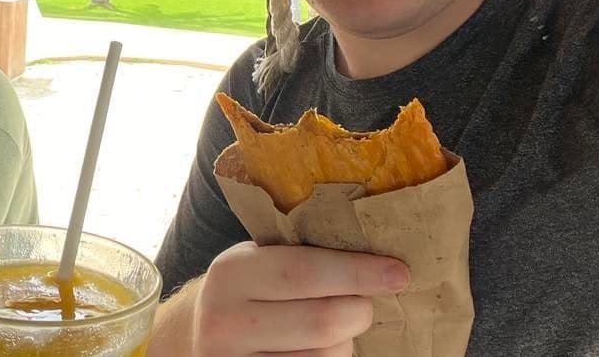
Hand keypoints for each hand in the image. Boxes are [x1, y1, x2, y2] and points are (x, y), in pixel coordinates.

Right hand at [191, 242, 408, 355]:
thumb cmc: (246, 289)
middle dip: (359, 310)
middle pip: (323, 321)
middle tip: (365, 302)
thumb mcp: (257, 261)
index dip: (357, 273)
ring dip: (346, 342)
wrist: (199, 333)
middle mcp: (226, 321)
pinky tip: (319, 347)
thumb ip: (299, 256)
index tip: (398, 273)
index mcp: (232, 273)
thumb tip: (375, 252)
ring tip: (332, 325)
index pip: (305, 272)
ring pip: (326, 356)